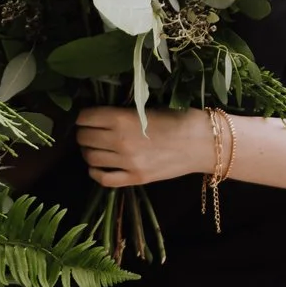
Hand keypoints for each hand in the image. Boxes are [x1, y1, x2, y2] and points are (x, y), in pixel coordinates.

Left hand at [76, 107, 216, 187]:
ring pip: (90, 158)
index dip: (83, 116)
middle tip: (90, 130)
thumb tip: (98, 113)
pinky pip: (103, 179)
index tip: (88, 116)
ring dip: (88, 151)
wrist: (202, 142)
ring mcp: (127, 163)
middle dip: (83, 132)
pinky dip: (95, 172)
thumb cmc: (178, 118)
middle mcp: (120, 141)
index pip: (85, 118)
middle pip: (84, 138)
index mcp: (122, 118)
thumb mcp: (146, 107)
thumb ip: (121, 112)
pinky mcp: (136, 179)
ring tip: (95, 146)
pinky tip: (99, 166)